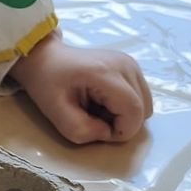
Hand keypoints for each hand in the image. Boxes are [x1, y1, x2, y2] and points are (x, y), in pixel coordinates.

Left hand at [9, 33, 151, 144]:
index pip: (133, 111)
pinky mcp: (132, 66)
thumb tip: (107, 132)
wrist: (46, 58)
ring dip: (124, 115)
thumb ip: (80, 130)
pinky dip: (125, 106)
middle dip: (121, 123)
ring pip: (144, 105)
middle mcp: (125, 65)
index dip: (120, 131)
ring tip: (98, 107)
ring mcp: (131, 64)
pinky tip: (104, 100)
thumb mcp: (55, 112)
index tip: (97, 130)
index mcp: (105, 73)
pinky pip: (139, 97)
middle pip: (142, 110)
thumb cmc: (47, 83)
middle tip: (93, 117)